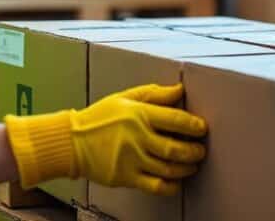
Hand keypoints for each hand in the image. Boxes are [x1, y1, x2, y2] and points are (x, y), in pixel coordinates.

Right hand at [4, 84, 206, 196]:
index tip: (202, 128)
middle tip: (201, 150)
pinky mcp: (126, 177)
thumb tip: (180, 90)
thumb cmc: (99, 118)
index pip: (175, 119)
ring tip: (193, 165)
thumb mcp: (124, 98)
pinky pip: (156, 186)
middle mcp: (137, 137)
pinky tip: (176, 181)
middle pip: (175, 148)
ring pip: (169, 168)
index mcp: (138, 114)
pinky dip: (171, 185)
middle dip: (194, 150)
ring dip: (186, 168)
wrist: (71, 142)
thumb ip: (153, 94)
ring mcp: (132, 159)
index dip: (194, 125)